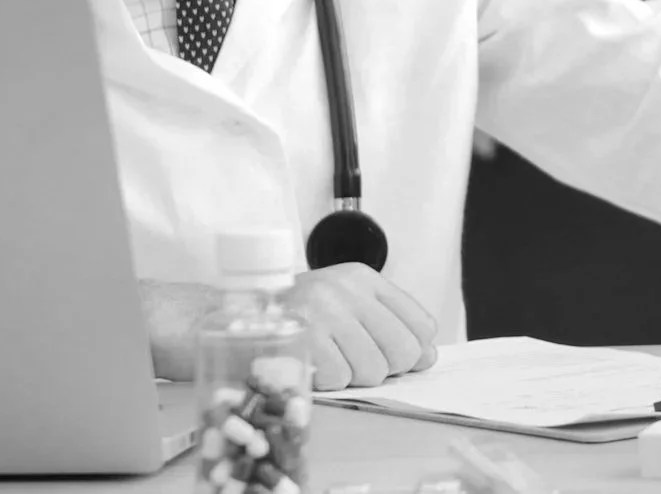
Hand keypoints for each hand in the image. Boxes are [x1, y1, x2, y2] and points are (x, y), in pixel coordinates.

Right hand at [291, 263, 442, 390]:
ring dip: (354, 377)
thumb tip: (427, 357)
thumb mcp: (345, 303)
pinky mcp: (301, 338)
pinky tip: (314, 366)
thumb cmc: (297, 315)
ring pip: (373, 369)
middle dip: (387, 368)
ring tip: (333, 362)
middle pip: (403, 350)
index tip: (397, 358)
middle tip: (360, 364)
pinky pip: (339, 379)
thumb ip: (388, 324)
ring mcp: (323, 312)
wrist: (233, 316)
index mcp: (363, 278)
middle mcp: (346, 290)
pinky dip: (328, 381)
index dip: (416, 351)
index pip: (421, 324)